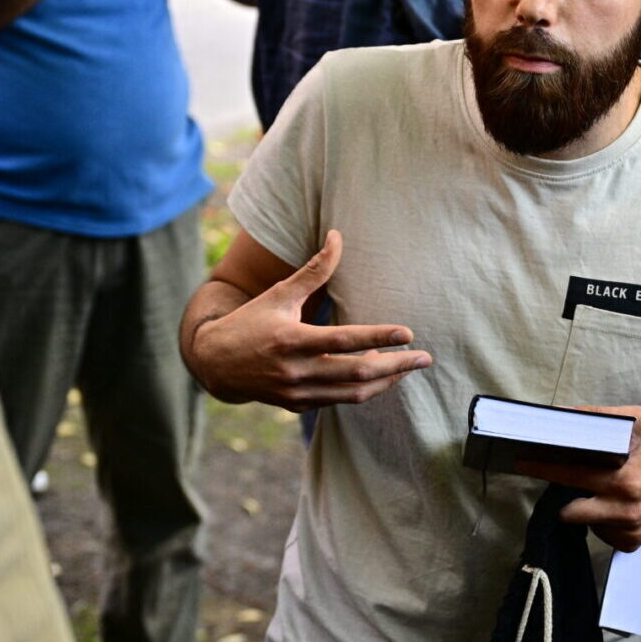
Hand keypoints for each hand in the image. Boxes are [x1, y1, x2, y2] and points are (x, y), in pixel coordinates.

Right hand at [196, 230, 431, 409]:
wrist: (215, 364)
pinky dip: (364, 388)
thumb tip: (338, 236)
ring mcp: (298, 392)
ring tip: (409, 367)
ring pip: (353, 393)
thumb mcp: (279, 293)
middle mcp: (295, 370)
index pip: (343, 340)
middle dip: (396, 366)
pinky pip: (341, 400)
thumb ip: (313, 270)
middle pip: (357, 373)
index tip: (408, 334)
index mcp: (290, 339)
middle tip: (425, 358)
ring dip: (386, 381)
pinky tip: (381, 374)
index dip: (378, 337)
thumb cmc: (251, 321)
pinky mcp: (299, 405)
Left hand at [519, 407, 640, 551]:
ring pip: (583, 523)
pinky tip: (610, 506)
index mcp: (628, 482)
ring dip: (582, 508)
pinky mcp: (632, 544)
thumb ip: (601, 416)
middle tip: (557, 480)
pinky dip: (599, 520)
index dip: (545, 468)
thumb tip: (564, 414)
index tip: (523, 462)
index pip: (574, 476)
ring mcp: (630, 531)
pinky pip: (600, 534)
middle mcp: (628, 511)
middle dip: (561, 496)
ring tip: (596, 491)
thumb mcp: (637, 422)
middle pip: (571, 511)